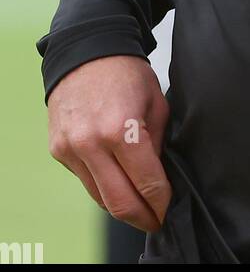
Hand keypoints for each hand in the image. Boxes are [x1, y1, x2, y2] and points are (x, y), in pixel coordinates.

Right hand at [47, 55, 172, 231]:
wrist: (86, 51)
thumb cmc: (127, 73)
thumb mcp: (157, 103)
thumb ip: (158, 144)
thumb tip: (160, 178)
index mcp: (122, 129)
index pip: (146, 183)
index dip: (161, 202)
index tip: (169, 208)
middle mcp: (91, 143)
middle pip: (119, 202)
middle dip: (142, 217)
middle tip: (156, 220)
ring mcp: (71, 148)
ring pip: (99, 197)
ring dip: (121, 205)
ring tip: (140, 204)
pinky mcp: (58, 150)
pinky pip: (84, 180)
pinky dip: (102, 185)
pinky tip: (117, 179)